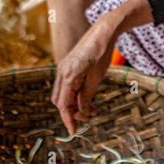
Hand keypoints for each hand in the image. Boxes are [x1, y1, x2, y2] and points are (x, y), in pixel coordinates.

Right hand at [52, 16, 117, 135]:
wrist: (103, 31)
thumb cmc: (101, 53)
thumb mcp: (96, 78)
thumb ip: (86, 96)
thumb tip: (82, 112)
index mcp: (68, 76)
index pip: (63, 105)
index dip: (68, 120)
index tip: (74, 131)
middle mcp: (62, 72)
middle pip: (61, 101)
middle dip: (72, 112)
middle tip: (89, 117)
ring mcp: (64, 68)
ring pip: (63, 94)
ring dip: (75, 103)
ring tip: (92, 109)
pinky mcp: (69, 65)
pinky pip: (67, 85)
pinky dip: (75, 93)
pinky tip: (88, 96)